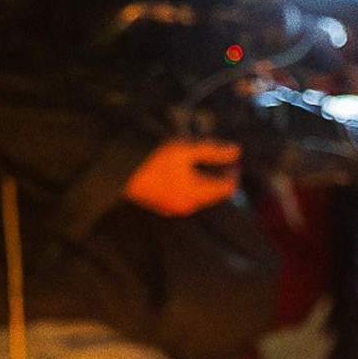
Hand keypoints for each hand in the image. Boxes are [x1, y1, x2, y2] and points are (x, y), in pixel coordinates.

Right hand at [123, 137, 242, 215]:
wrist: (120, 173)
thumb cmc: (153, 160)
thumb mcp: (185, 150)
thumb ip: (212, 151)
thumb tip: (236, 151)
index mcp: (195, 195)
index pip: (226, 188)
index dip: (233, 172)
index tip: (234, 156)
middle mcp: (187, 206)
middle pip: (214, 194)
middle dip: (220, 175)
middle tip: (221, 156)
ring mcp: (174, 207)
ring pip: (200, 196)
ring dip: (206, 180)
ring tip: (204, 161)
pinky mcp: (163, 205)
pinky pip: (186, 197)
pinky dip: (192, 185)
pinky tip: (187, 171)